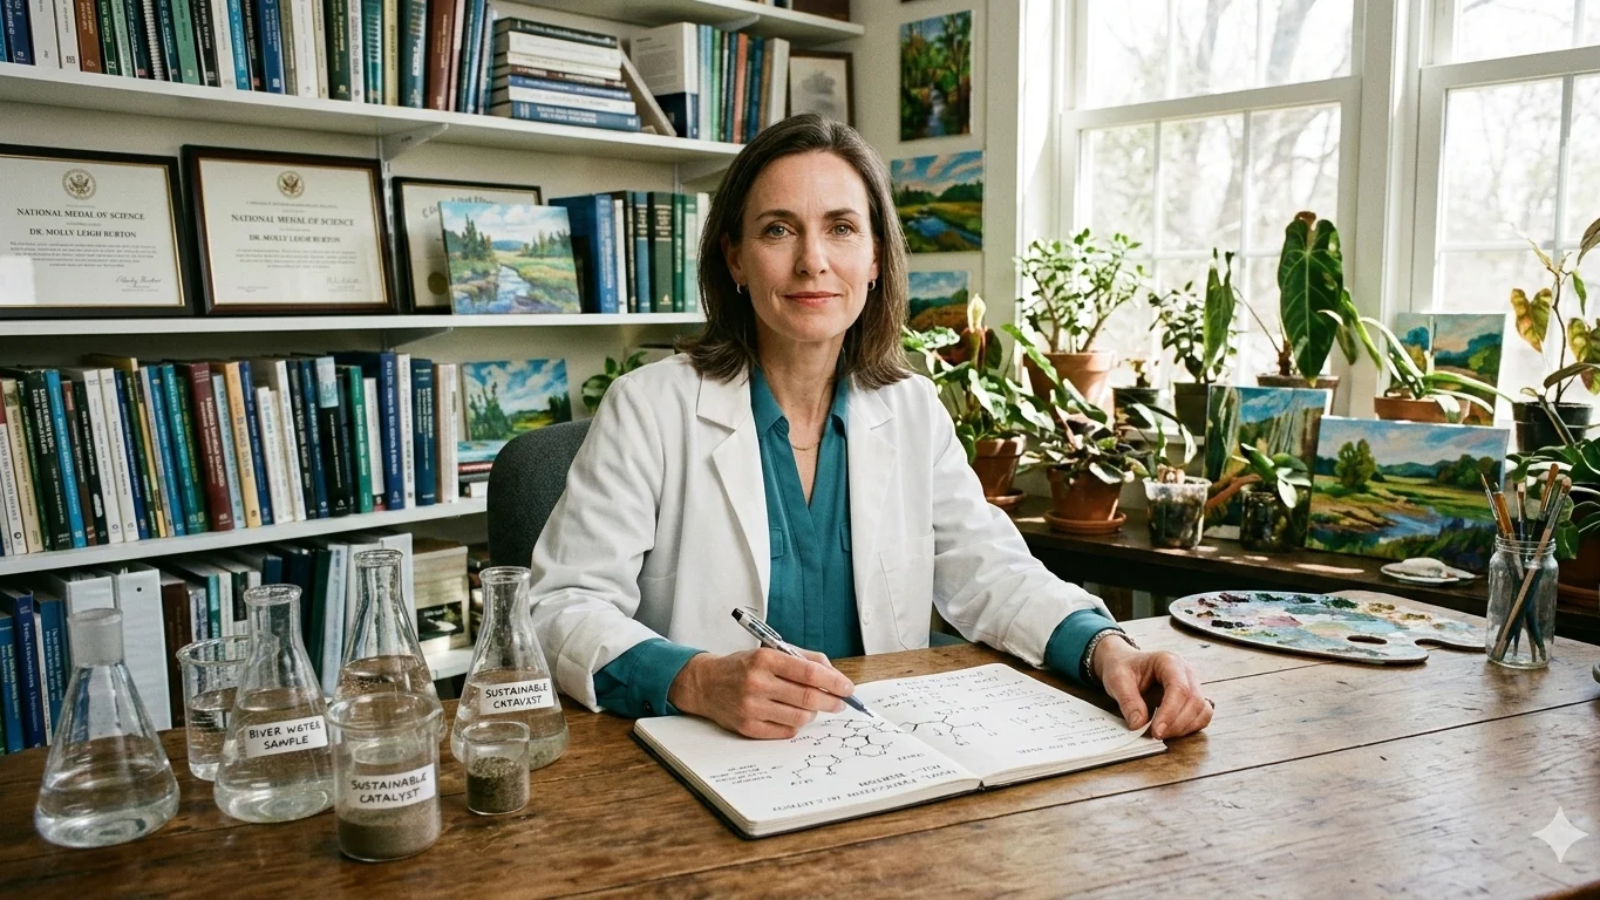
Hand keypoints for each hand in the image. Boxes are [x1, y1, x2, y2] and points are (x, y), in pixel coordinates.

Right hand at [667, 647, 855, 738]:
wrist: (706, 684)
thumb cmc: (745, 666)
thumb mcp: (771, 652)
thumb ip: (805, 660)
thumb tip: (835, 676)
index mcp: (765, 659)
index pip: (810, 673)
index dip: (834, 682)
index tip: (848, 687)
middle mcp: (757, 683)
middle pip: (808, 698)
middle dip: (832, 701)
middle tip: (841, 702)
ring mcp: (751, 707)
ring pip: (800, 718)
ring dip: (813, 714)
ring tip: (813, 707)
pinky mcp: (748, 727)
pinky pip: (786, 731)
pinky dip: (796, 724)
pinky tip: (793, 715)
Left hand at [1091, 636, 1212, 739]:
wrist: (1125, 664)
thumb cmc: (1122, 668)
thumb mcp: (1117, 680)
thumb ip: (1128, 701)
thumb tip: (1138, 725)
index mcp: (1168, 661)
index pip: (1179, 688)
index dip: (1170, 713)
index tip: (1156, 731)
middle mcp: (1186, 671)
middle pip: (1194, 701)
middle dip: (1177, 724)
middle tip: (1156, 736)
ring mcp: (1193, 684)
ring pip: (1202, 711)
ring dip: (1184, 728)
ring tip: (1161, 733)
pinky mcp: (1194, 698)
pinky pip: (1202, 716)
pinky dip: (1190, 728)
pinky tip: (1170, 731)